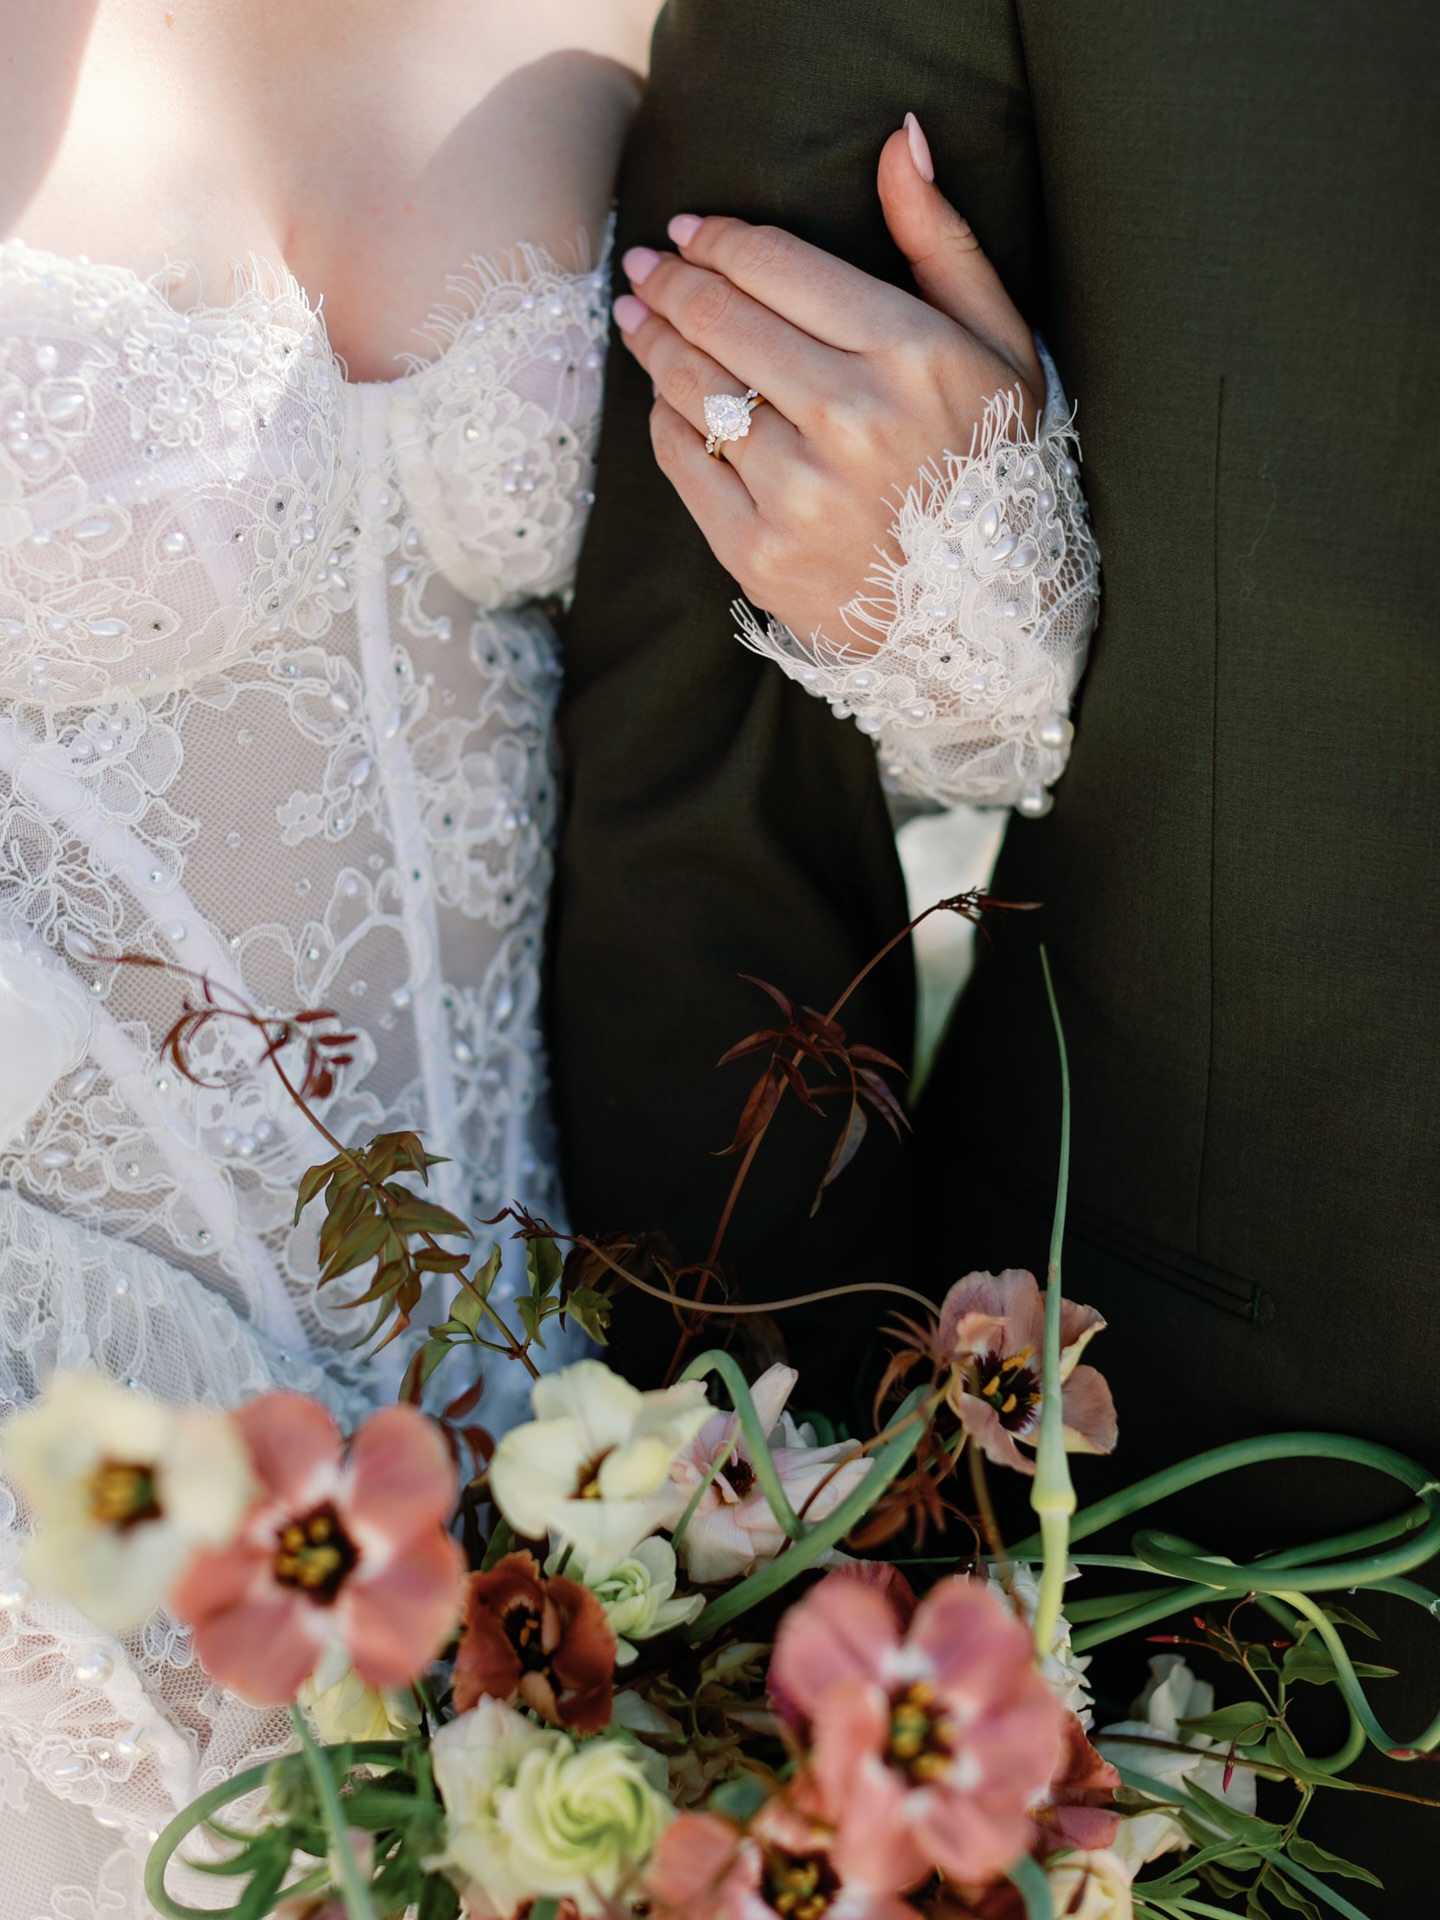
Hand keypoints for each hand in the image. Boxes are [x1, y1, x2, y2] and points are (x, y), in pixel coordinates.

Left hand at [613, 114, 1043, 651]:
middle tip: (647, 268)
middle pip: (720, 319)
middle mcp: (850, 419)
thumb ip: (941, 239)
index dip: (717, 238)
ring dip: (653, 342)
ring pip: (692, 388)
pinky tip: (667, 399)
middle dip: (671, 282)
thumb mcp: (998, 344)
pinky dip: (666, 421)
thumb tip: (900, 137)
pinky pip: (683, 461)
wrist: (984, 614)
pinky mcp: (759, 551)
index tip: (688, 230)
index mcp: (909, 354)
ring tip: (638, 318)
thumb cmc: (993, 464)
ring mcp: (799, 491)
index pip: (776, 265)